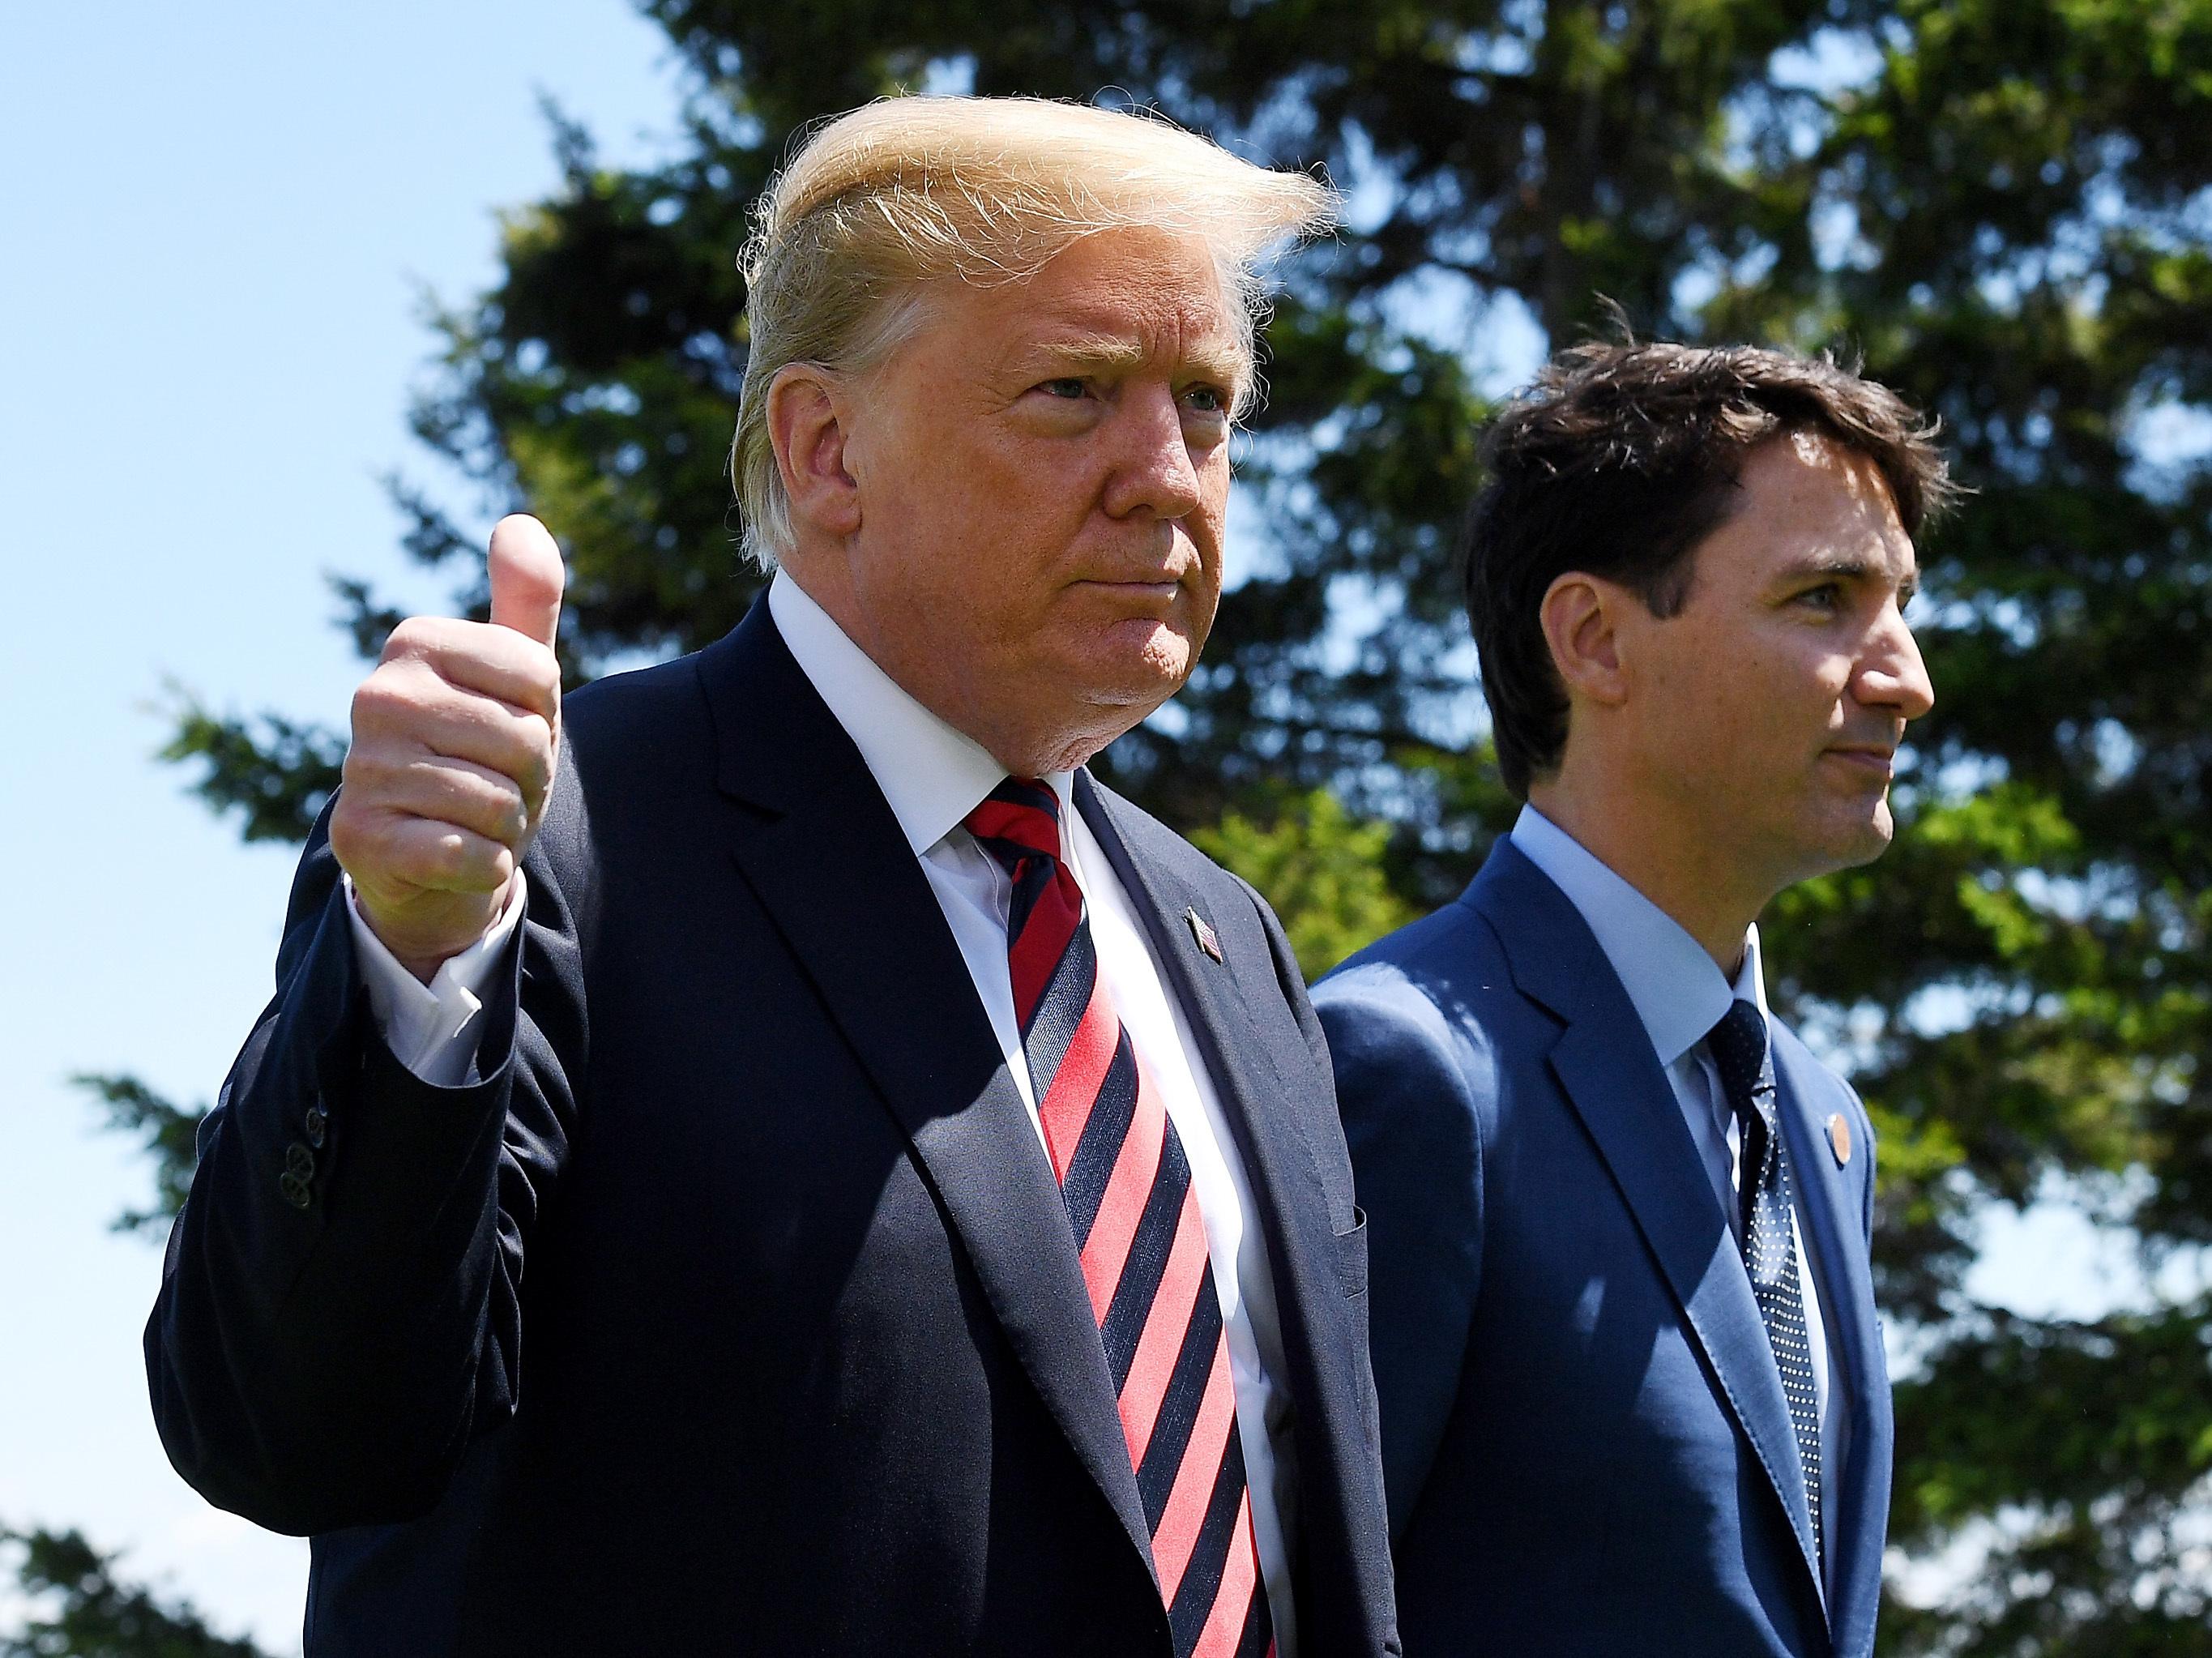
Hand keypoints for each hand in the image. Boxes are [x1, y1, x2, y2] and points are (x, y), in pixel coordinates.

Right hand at [330, 515, 564, 980]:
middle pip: (525, 741)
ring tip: (474, 818)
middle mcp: (376, 696)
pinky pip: (470, 852)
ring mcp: (361, 766)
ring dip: (508, 825)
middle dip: (531, 777)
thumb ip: (527, 602)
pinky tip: (457, 855)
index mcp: (415, 643)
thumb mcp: (516, 677)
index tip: (511, 727)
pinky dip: (484, 865)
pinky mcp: (359, 836)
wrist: (434, 852)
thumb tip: (520, 524)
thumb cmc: (484, 754)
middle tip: (497, 783)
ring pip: (499, 801)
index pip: (541, 677)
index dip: (546, 717)